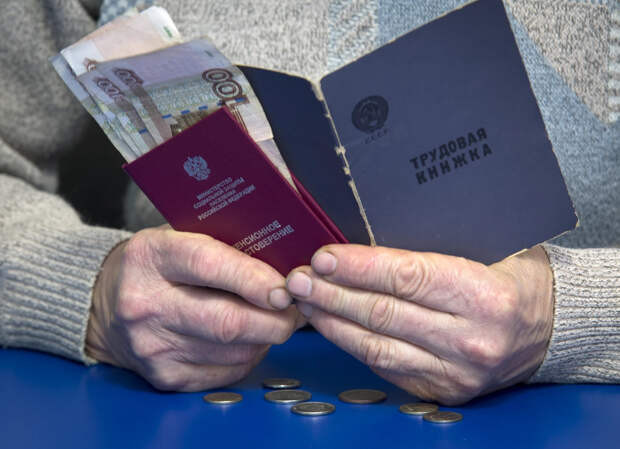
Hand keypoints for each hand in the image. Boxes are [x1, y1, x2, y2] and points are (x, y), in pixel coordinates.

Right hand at [86, 226, 302, 390]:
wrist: (106, 305)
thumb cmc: (158, 264)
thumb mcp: (180, 233)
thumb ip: (228, 228)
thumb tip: (288, 204)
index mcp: (151, 256)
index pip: (208, 265)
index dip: (253, 278)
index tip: (286, 286)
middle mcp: (146, 304)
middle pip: (227, 321)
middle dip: (274, 318)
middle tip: (295, 307)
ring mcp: (153, 346)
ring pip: (234, 350)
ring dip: (266, 337)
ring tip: (274, 318)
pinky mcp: (165, 376)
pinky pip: (226, 372)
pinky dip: (249, 355)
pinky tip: (250, 338)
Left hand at [286, 245, 552, 404]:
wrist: (549, 328)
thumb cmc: (517, 276)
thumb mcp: (492, 243)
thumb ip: (439, 236)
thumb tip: (373, 222)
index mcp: (484, 295)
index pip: (407, 277)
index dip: (359, 267)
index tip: (324, 256)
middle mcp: (469, 340)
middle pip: (383, 313)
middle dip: (332, 294)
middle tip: (297, 277)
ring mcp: (455, 371)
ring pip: (376, 346)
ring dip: (333, 322)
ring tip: (304, 300)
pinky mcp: (442, 389)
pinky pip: (385, 366)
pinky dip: (352, 344)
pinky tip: (331, 325)